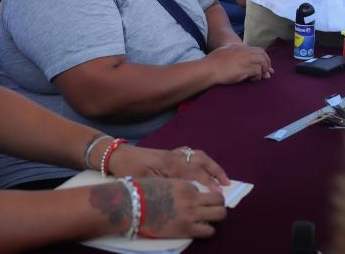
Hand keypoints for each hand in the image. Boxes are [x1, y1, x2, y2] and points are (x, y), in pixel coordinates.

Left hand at [109, 144, 228, 192]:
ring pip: (197, 155)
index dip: (209, 182)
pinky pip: (188, 152)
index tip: (219, 192)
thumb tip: (182, 192)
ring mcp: (172, 153)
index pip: (196, 172)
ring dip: (210, 164)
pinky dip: (198, 158)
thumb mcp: (145, 181)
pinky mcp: (168, 153)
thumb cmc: (129, 169)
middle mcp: (175, 156)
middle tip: (227, 183)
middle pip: (201, 160)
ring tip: (219, 174)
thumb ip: (164, 186)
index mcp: (171, 164)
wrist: (117, 155)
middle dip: (216, 171)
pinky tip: (200, 165)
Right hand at [137, 178, 226, 238]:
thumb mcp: (163, 181)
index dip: (202, 194)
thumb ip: (177, 185)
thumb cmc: (142, 192)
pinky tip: (201, 229)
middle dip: (218, 203)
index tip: (199, 199)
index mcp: (185, 184)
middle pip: (219, 198)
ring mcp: (191, 213)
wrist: (132, 205)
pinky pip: (209, 231)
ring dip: (217, 215)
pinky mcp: (187, 229)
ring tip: (210, 219)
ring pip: (220, 213)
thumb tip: (184, 191)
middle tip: (211, 208)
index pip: (204, 187)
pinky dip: (208, 230)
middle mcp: (192, 197)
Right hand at [205, 44, 272, 83]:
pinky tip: (252, 79)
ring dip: (263, 71)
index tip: (266, 65)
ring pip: (262, 63)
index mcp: (240, 48)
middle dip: (267, 64)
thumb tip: (241, 59)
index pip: (259, 50)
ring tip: (260, 77)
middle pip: (263, 55)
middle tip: (268, 73)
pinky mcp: (244, 69)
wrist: (208, 69)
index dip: (265, 58)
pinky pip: (258, 71)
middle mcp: (244, 52)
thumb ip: (234, 53)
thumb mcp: (224, 52)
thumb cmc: (213, 62)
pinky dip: (257, 76)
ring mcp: (244, 60)